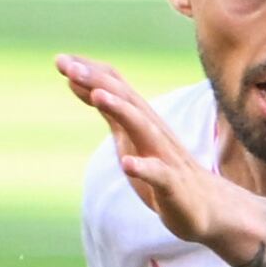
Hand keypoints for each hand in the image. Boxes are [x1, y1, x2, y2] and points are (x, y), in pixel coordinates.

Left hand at [57, 55, 249, 252]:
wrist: (205, 207)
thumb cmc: (163, 170)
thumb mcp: (129, 136)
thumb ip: (107, 110)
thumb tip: (78, 82)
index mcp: (140, 120)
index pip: (115, 86)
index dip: (89, 73)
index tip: (60, 60)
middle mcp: (152, 130)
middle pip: (126, 98)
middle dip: (97, 81)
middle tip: (68, 67)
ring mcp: (164, 156)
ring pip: (142, 127)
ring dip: (121, 110)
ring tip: (98, 96)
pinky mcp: (172, 185)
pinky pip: (159, 174)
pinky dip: (143, 167)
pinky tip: (128, 164)